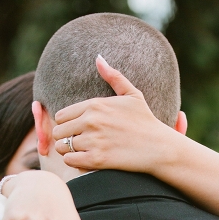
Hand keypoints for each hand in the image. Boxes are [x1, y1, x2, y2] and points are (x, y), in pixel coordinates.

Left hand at [52, 55, 184, 172]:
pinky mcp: (96, 159)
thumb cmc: (145, 121)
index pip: (61, 116)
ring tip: (83, 150)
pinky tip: (85, 159)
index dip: (68, 124)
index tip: (79, 129)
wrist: (160, 147)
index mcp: (95, 105)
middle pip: (58, 131)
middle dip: (66, 137)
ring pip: (61, 147)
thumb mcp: (132, 95)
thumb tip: (98, 58)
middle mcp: (91, 121)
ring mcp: (93, 140)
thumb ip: (113, 77)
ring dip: (69, 150)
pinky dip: (74, 161)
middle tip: (80, 141)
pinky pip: (69, 160)